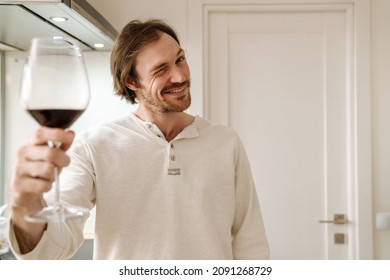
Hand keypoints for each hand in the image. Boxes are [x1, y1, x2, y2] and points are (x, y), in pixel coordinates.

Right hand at [9, 127, 74, 250]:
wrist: (25, 201)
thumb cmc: (41, 175)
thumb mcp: (52, 159)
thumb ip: (62, 145)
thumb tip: (72, 132)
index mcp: (30, 146)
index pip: (41, 132)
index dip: (56, 134)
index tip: (69, 136)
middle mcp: (22, 156)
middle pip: (50, 153)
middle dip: (63, 160)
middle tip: (64, 165)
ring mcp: (18, 173)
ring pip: (48, 170)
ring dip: (55, 176)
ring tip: (50, 179)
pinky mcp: (18, 189)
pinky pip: (41, 185)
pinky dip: (47, 188)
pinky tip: (43, 189)